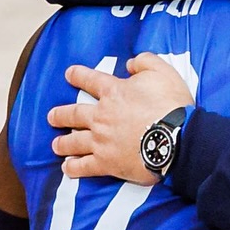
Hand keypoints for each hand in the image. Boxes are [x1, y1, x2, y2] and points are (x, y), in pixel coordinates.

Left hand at [47, 53, 193, 184]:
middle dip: (60, 115)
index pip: (90, 80)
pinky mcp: (107, 163)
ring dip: (62, 143)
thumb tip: (130, 63)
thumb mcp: (163, 72)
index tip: (69, 74)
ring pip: (74, 141)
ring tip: (55, 145)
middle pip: (73, 114)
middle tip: (52, 116)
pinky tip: (67, 168)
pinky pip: (84, 166)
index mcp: (114, 92)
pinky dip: (74, 167)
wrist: (177, 139)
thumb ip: (145, 62)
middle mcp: (101, 116)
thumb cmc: (172, 105)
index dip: (78, 75)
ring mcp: (101, 141)